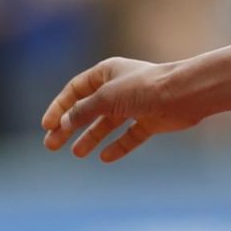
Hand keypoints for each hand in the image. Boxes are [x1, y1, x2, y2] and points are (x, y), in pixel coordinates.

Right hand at [41, 57, 199, 161]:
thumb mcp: (106, 97)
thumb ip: (83, 111)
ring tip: (77, 153)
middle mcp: (120, 87)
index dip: (59, 107)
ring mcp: (136, 104)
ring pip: (108, 123)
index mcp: (107, 72)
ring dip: (91, 137)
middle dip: (69, 126)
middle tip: (51, 145)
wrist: (184, 94)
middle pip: (88, 109)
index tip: (47, 126)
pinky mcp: (151, 120)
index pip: (75, 90)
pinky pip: (130, 135)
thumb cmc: (144, 88)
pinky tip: (105, 157)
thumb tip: (64, 123)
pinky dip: (118, 146)